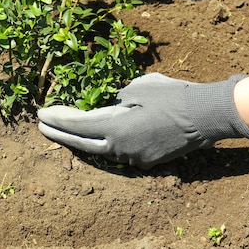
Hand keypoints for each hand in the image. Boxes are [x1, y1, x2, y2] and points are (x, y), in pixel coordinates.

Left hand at [38, 73, 248, 167]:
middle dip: (59, 134)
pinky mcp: (147, 161)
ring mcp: (134, 158)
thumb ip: (116, 98)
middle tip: (42, 126)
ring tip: (65, 130)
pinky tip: (98, 136)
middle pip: (82, 143)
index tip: (41, 113)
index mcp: (115, 128)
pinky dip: (105, 143)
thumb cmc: (172, 95)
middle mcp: (120, 149)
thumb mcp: (138, 87)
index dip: (57, 119)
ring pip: (100, 150)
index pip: (77, 125)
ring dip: (82, 139)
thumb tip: (108, 105)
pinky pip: (119, 153)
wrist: (207, 116)